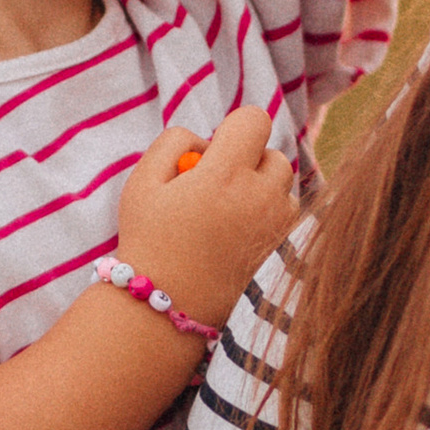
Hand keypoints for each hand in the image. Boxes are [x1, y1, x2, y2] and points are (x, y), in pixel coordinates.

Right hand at [113, 108, 297, 330]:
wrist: (167, 309)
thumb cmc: (149, 243)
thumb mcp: (142, 182)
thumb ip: (174, 142)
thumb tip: (208, 139)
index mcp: (224, 175)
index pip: (254, 119)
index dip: (234, 128)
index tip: (217, 151)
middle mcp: (259, 197)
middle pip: (273, 154)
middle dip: (249, 162)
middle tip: (216, 188)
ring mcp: (277, 226)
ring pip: (284, 187)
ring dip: (262, 191)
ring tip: (226, 216)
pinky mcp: (284, 251)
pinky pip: (287, 217)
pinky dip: (268, 218)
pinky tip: (237, 236)